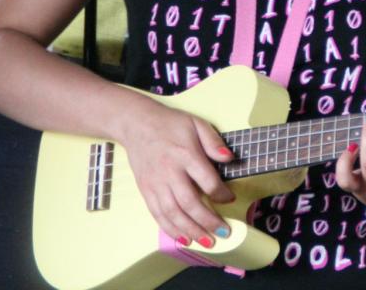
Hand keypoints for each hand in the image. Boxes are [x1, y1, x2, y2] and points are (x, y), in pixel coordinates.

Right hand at [119, 98, 235, 246]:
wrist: (135, 124)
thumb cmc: (168, 124)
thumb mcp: (196, 123)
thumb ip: (214, 142)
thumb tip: (229, 158)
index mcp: (185, 154)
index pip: (207, 181)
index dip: (222, 194)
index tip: (230, 198)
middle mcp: (169, 171)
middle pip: (190, 203)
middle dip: (208, 221)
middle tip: (224, 232)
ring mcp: (155, 183)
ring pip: (173, 214)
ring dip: (191, 231)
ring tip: (206, 242)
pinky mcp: (146, 190)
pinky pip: (158, 214)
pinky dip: (170, 229)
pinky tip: (183, 238)